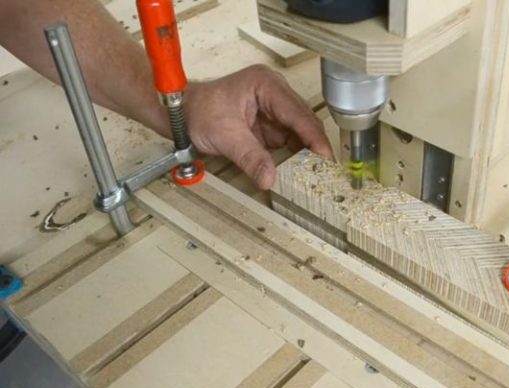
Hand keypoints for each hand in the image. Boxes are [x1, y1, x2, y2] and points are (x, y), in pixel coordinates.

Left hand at [183, 65, 331, 188]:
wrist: (179, 114)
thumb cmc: (197, 112)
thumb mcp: (224, 136)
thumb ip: (250, 157)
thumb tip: (269, 179)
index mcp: (266, 85)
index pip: (298, 112)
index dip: (314, 136)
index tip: (326, 158)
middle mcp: (275, 93)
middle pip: (304, 122)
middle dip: (315, 146)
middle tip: (326, 171)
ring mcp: (274, 109)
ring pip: (300, 133)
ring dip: (307, 154)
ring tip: (317, 174)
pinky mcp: (270, 124)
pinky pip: (288, 141)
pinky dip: (295, 157)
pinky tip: (302, 171)